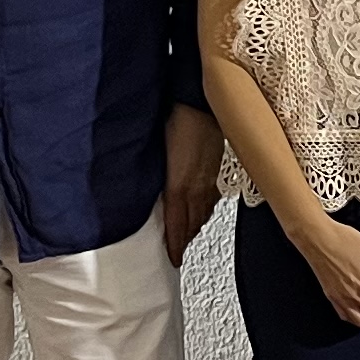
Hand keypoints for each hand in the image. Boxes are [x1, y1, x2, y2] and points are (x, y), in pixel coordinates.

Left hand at [162, 106, 224, 264]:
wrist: (200, 99)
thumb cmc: (177, 119)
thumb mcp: (155, 151)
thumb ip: (151, 177)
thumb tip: (144, 195)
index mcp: (180, 184)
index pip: (177, 223)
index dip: (175, 243)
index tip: (173, 259)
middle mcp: (198, 185)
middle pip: (192, 222)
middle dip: (185, 239)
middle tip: (179, 253)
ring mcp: (209, 177)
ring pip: (204, 211)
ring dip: (196, 227)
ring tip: (189, 236)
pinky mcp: (215, 167)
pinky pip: (212, 196)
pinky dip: (206, 209)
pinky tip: (204, 208)